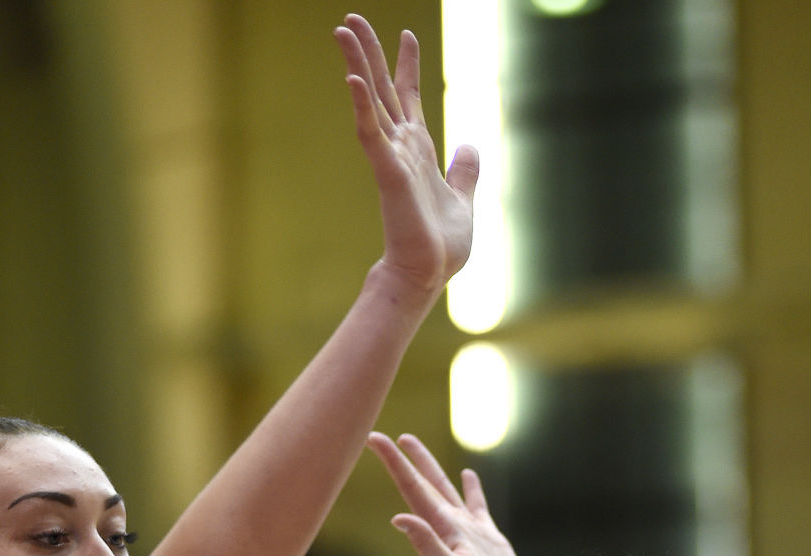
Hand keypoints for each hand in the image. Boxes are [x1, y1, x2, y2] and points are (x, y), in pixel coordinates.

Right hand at [336, 16, 477, 298]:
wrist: (429, 275)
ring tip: (342, 30)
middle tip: (351, 18)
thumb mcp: (464, 200)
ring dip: (357, 65)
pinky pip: (370, 134)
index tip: (407, 35)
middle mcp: (402, 148)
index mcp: (419, 151)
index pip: (410, 98)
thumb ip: (465, 171)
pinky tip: (351, 80)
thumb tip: (469, 144)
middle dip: (369, 53)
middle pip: (381, 88)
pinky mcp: (388, 173)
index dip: (408, 67)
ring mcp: (392, 158)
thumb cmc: (442, 247)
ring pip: (370, 101)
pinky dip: (361, 107)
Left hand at [369, 432, 535, 555]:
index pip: (413, 488)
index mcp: (441, 530)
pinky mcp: (489, 540)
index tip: (375, 439)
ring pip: (446, 489)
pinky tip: (468, 475)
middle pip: (424, 484)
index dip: (395, 463)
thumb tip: (397, 518)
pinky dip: (472, 489)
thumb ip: (427, 545)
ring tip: (414, 445)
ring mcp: (469, 532)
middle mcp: (450, 527)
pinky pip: (477, 507)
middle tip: (387, 436)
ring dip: (430, 468)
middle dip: (407, 460)